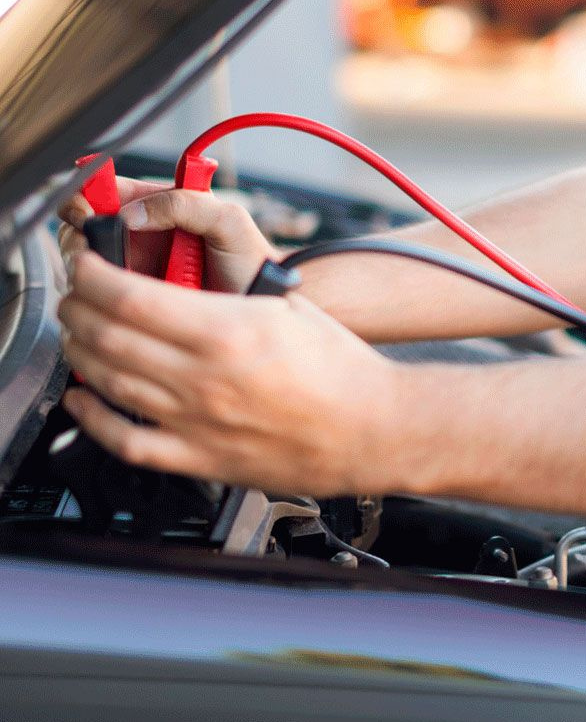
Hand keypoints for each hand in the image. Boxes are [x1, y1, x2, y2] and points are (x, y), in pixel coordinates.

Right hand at [57, 175, 277, 293]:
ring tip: (116, 279)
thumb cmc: (251, 259)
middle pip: (84, 229)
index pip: (106, 192)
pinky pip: (100, 296)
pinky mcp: (133, 298)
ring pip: (86, 265)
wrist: (263, 303)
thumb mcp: (228, 221)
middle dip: (80, 238)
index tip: (85, 213)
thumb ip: (187, 203)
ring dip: (88, 270)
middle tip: (93, 253)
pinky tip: (117, 301)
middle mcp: (140, 236)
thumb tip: (132, 212)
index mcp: (159, 206)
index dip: (86, 198)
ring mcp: (134, 269)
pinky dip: (98, 297)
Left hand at [57, 251, 407, 495]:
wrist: (372, 427)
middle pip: (107, 335)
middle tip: (77, 292)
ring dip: (80, 349)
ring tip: (79, 331)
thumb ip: (228, 294)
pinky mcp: (199, 457)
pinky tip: (83, 397)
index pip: (129, 296)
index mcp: (228, 329)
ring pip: (107, 381)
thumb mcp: (286, 305)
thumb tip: (181, 278)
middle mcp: (204, 376)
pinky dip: (91, 416)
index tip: (87, 264)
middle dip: (78, 307)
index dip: (93, 276)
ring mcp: (196, 421)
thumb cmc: (341, 368)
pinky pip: (124, 440)